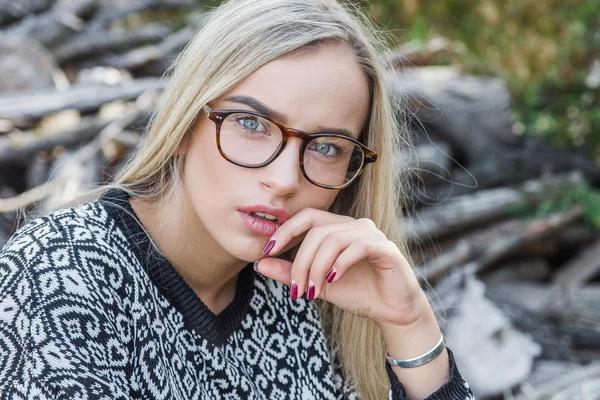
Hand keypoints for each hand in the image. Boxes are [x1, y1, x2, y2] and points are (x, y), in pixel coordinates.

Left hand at [254, 208, 431, 327]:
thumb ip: (291, 273)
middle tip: (296, 289)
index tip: (266, 251)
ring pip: (333, 239)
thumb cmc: (358, 293)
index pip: (307, 217)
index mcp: (337, 228)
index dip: (285, 231)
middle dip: (300, 260)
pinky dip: (340, 264)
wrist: (392, 311)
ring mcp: (370, 233)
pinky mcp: (384, 247)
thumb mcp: (317, 284)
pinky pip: (357, 246)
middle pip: (316, 230)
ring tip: (313, 290)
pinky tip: (333, 281)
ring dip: (317, 267)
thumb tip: (260, 264)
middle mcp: (353, 225)